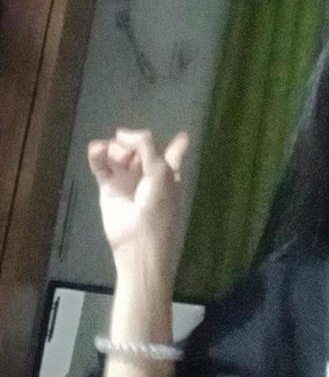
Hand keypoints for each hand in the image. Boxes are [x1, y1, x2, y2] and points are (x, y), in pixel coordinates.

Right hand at [87, 128, 189, 275]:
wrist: (138, 244)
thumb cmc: (158, 208)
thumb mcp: (160, 173)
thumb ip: (147, 147)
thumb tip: (123, 133)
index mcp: (169, 173)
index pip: (174, 155)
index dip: (177, 145)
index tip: (182, 135)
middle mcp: (149, 175)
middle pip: (140, 148)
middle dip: (134, 144)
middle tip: (129, 155)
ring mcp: (127, 180)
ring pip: (119, 153)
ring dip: (115, 149)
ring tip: (116, 157)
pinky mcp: (108, 188)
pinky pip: (100, 165)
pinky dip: (97, 155)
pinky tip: (97, 149)